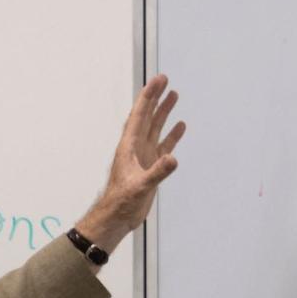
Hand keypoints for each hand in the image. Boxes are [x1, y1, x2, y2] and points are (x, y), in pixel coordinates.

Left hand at [76, 74, 186, 254]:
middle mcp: (136, 148)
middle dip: (155, 98)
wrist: (116, 218)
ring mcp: (144, 157)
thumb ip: (156, 172)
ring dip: (164, 112)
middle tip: (164, 79)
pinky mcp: (151, 167)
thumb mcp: (140, 187)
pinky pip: (163, 145)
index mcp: (129, 147)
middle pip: (147, 116)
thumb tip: (172, 158)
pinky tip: (180, 126)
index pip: (140, 116)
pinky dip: (172, 135)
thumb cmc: (121, 203)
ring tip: (174, 95)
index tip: (158, 80)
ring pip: (155, 128)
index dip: (148, 97)